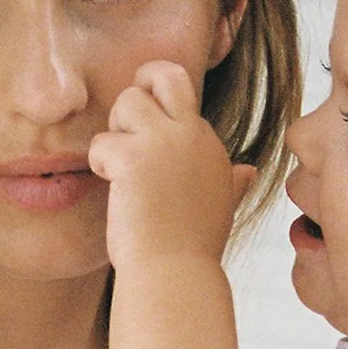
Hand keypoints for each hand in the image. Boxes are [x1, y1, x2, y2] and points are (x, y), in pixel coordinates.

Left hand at [88, 60, 254, 265]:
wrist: (175, 274)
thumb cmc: (192, 249)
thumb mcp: (220, 207)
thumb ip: (232, 183)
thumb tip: (248, 172)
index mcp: (211, 144)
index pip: (183, 97)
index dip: (159, 111)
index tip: (147, 144)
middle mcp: (192, 134)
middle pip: (164, 74)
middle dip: (140, 88)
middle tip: (126, 129)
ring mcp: (164, 141)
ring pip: (127, 101)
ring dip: (114, 134)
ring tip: (120, 173)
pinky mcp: (133, 156)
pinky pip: (101, 142)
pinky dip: (99, 166)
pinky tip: (115, 193)